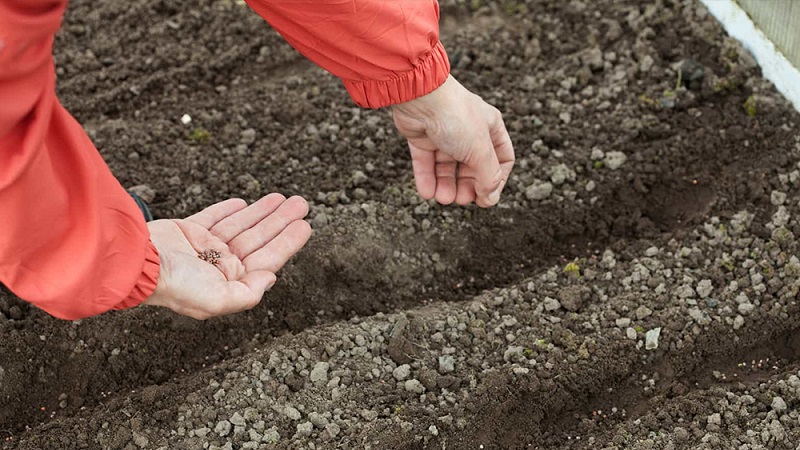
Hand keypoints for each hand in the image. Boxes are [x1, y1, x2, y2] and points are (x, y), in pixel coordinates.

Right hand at [144, 194, 311, 319]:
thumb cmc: (175, 285)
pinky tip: (246, 203)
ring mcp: (202, 248)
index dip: (287, 242)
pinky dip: (230, 210)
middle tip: (301, 203)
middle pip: (258, 239)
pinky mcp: (187, 231)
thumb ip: (247, 293)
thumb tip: (271, 278)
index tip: (306, 226)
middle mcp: (218, 266)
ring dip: (263, 212)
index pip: (266, 260)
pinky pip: (214, 217)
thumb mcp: (216, 300)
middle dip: (281, 222)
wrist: (135, 262)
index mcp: (228, 283)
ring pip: (241, 226)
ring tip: (284, 197)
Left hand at [391, 75, 514, 206]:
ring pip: (448, 167)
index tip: (487, 197)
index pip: (501, 159)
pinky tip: (427, 193)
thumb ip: (488, 178)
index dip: (496, 180)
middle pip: (472, 167)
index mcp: (490, 127)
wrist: (420, 96)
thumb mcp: (480, 151)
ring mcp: (444, 134)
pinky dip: (427, 179)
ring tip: (442, 198)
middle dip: (468, 186)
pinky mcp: (423, 137)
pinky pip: (427, 163)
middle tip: (461, 200)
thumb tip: (490, 200)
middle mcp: (469, 130)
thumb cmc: (455, 117)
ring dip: (446, 186)